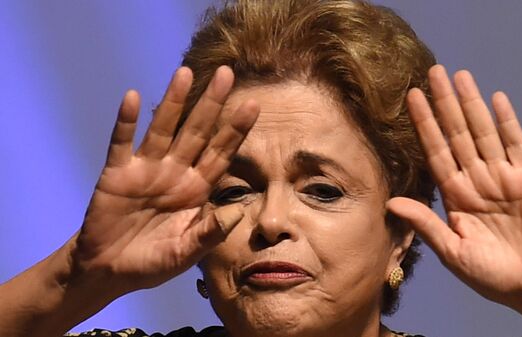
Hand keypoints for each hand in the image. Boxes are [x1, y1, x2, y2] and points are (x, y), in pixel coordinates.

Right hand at [72, 66, 258, 293]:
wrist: (108, 271)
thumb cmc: (152, 263)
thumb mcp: (185, 254)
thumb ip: (209, 234)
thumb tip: (238, 212)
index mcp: (196, 190)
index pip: (221, 153)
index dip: (236, 130)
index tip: (254, 106)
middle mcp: (175, 173)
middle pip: (197, 132)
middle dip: (212, 104)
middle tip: (228, 74)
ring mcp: (146, 170)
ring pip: (163, 129)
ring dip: (173, 102)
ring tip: (185, 72)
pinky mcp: (116, 174)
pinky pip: (122, 143)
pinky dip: (127, 122)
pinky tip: (134, 98)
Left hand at [387, 65, 521, 307]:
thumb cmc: (490, 275)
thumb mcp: (452, 251)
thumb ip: (425, 223)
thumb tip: (391, 202)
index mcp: (454, 196)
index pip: (435, 151)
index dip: (424, 125)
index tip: (411, 98)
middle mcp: (475, 179)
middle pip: (456, 134)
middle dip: (444, 104)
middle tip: (433, 72)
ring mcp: (502, 176)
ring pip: (482, 132)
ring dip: (471, 103)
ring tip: (460, 76)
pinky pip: (516, 144)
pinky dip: (506, 122)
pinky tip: (495, 99)